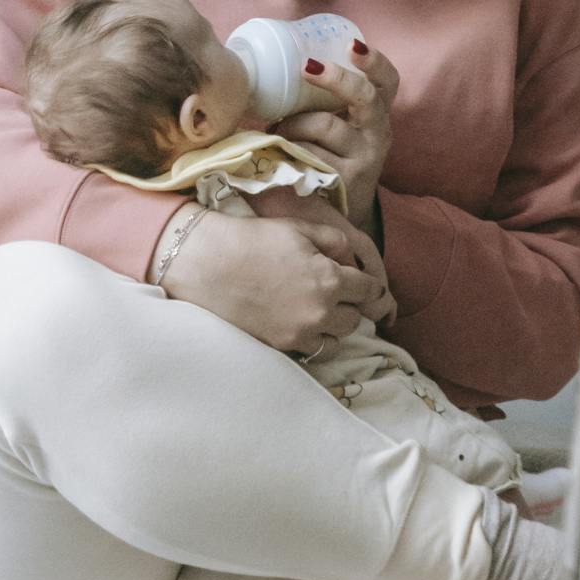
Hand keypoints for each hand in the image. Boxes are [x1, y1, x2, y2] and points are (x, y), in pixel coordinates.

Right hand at [153, 206, 392, 353]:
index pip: (370, 291)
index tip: (363, 284)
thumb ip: (335, 241)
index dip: (368, 285)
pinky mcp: (281, 345)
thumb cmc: (254, 239)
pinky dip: (313, 339)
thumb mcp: (300, 228)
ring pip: (337, 339)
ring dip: (333, 326)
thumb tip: (351, 258)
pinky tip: (300, 323)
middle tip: (334, 293)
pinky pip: (312, 351)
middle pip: (356, 318)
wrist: (209, 263)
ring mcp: (301, 333)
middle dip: (350, 305)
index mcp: (330, 279)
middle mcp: (321, 311)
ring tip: (316, 311)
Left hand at [277, 43, 398, 229]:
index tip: (354, 46)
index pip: (388, 81)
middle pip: (364, 97)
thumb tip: (279, 65)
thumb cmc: (334, 154)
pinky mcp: (347, 180)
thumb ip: (327, 101)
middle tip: (306, 67)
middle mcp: (379, 132)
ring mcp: (366, 158)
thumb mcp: (343, 125)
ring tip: (276, 129)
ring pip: (325, 125)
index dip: (375, 61)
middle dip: (335, 78)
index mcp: (378, 112)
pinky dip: (290, 148)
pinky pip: (310, 153)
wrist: (344, 208)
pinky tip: (280, 152)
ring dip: (293, 123)